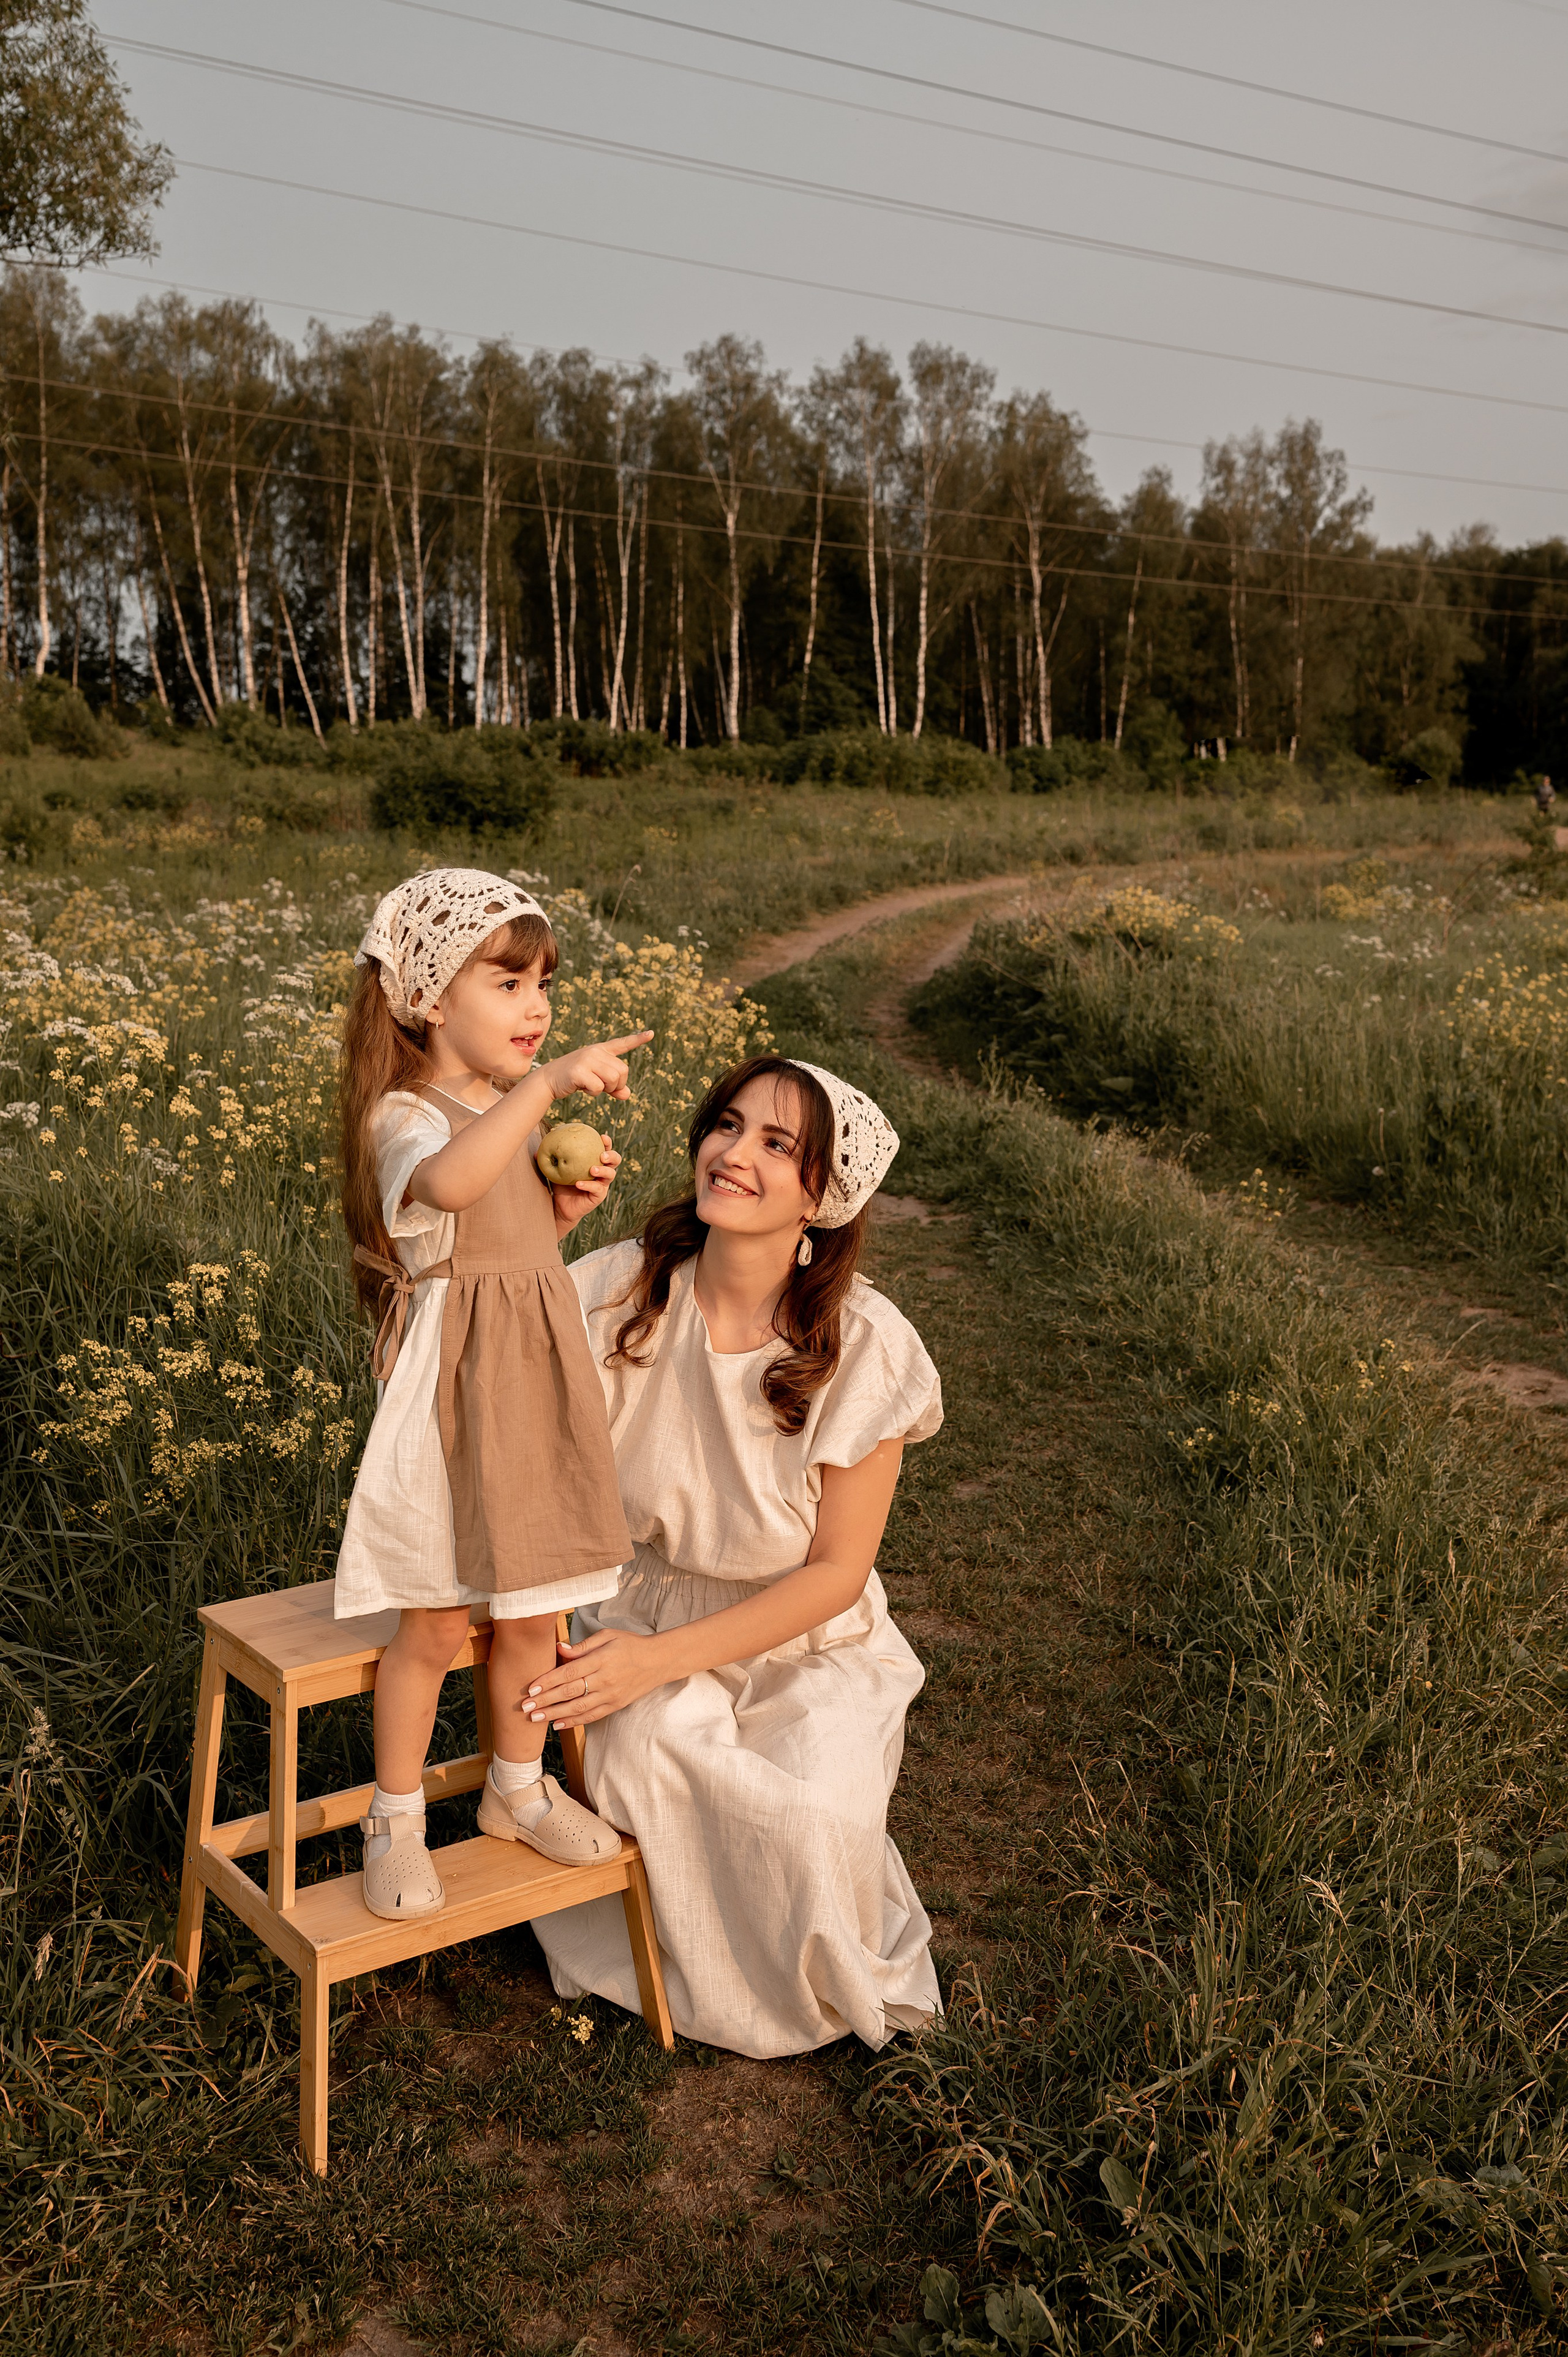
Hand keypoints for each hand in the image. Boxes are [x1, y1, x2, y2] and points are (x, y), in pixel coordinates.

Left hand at [525, 1628, 670, 1726]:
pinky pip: (591, 1716)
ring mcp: (610, 1695)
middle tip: (526, 1706)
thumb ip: (583, 1645)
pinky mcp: (615, 1705)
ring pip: (578, 1708)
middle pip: (570, 1692)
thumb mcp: (608, 1635)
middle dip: (545, 1700)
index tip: (531, 1687)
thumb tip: (559, 1649)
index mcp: (601, 1659)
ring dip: (555, 1714)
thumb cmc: (630, 1644)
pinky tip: (557, 1725)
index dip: (549, 1681)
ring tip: (536, 1718)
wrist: (658, 1661)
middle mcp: (605, 1679)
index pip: (570, 1672)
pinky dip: (573, 1722)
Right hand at [543, 1031, 651, 1102]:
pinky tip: (582, 1087)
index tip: (651, 1033)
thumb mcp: (596, 1081)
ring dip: (606, 1089)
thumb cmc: (574, 1079)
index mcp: (601, 1050)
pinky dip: (593, 1093)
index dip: (638, 1039)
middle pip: (623, 1071)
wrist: (549, 1080)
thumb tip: (627, 1095)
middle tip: (602, 1086)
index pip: (622, 1043)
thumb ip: (614, 1087)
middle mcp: (596, 1051)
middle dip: (617, 1085)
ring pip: (613, 1080)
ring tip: (591, 1086)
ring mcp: (587, 1059)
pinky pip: (598, 1088)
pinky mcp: (579, 1070)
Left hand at [552, 1138, 619, 1234]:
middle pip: (615, 1161)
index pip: (605, 1149)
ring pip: (610, 1175)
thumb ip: (550, 1160)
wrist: (560, 1206)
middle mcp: (602, 1172)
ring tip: (591, 1169)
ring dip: (602, 1170)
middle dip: (612, 1155)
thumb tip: (537, 1150)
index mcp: (595, 1161)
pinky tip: (579, 1183)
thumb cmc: (561, 1184)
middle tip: (602, 1154)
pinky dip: (589, 1185)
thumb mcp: (556, 1170)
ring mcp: (602, 1185)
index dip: (607, 1142)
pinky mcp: (598, 1196)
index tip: (601, 1136)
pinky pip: (597, 1189)